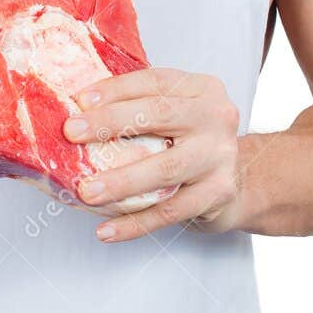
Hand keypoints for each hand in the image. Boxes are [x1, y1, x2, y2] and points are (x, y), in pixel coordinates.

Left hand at [64, 68, 241, 241]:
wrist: (241, 181)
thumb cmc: (192, 142)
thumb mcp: (175, 113)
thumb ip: (138, 107)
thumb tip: (76, 112)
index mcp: (202, 89)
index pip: (154, 81)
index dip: (115, 89)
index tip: (79, 100)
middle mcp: (216, 117)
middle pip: (159, 115)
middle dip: (110, 123)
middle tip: (71, 134)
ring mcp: (220, 156)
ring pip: (165, 168)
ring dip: (121, 181)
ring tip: (87, 191)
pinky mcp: (218, 192)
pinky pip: (169, 211)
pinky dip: (135, 224)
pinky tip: (107, 231)